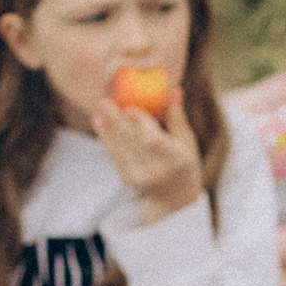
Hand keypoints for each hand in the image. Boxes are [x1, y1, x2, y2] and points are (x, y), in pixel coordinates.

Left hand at [93, 90, 203, 221]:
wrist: (175, 197)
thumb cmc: (184, 161)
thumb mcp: (186, 140)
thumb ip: (177, 116)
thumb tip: (174, 89)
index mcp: (177, 160)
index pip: (153, 140)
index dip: (140, 123)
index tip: (130, 108)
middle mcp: (157, 170)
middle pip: (133, 142)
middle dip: (117, 120)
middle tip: (105, 101)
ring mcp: (141, 176)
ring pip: (120, 147)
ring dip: (108, 126)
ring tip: (101, 107)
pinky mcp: (127, 178)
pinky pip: (114, 155)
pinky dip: (106, 137)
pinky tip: (99, 121)